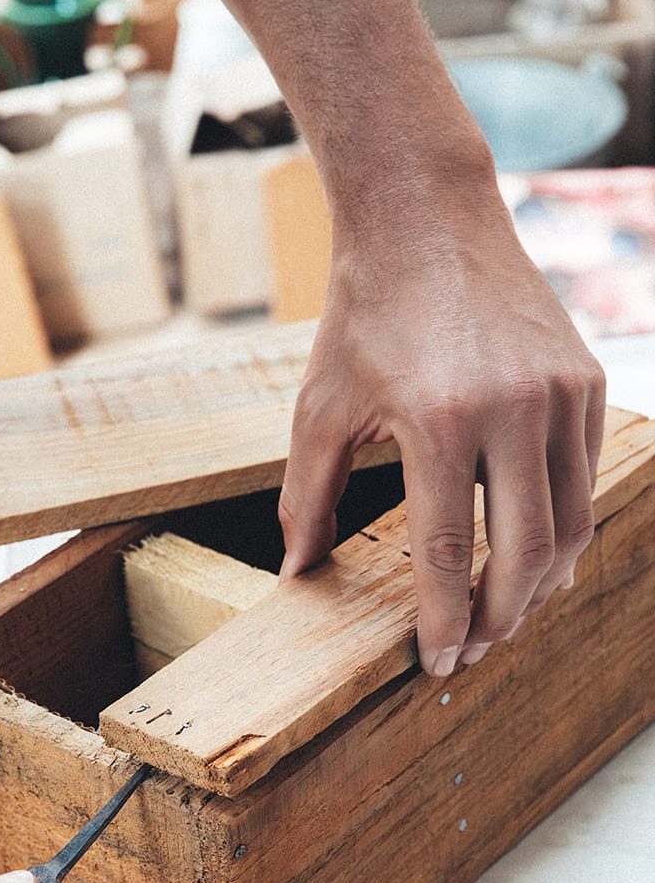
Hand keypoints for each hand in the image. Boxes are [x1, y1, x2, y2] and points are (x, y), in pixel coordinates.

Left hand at [278, 199, 605, 674]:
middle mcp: (513, 410)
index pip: (448, 552)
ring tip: (507, 613)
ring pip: (572, 522)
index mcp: (439, 422)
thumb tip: (296, 572)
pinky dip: (566, 528)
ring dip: (542, 583)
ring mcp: (559, 394)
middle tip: (477, 651)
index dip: (445, 620)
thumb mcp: (320, 407)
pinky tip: (537, 555)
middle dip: (502, 617)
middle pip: (527, 552)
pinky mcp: (586, 381)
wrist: (427, 218)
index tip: (438, 664)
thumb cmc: (364, 316)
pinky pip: (587, 477)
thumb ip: (308, 496)